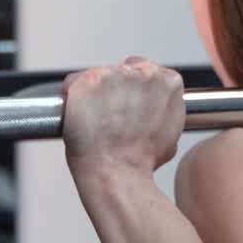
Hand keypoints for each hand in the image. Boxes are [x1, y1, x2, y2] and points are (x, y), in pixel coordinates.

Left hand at [62, 57, 185, 176]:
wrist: (117, 172)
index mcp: (167, 82)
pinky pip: (73, 82)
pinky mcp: (89, 80)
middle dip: (115, 88)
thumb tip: (154, 111)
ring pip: (99, 76)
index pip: (145, 71)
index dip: (133, 89)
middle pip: (123, 69)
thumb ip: (164, 111)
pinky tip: (78, 115)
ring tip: (95, 119)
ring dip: (94, 93)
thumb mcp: (170, 135)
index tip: (126, 102)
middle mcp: (144, 72)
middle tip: (109, 114)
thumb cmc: (141, 160)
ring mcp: (115, 74)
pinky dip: (72, 96)